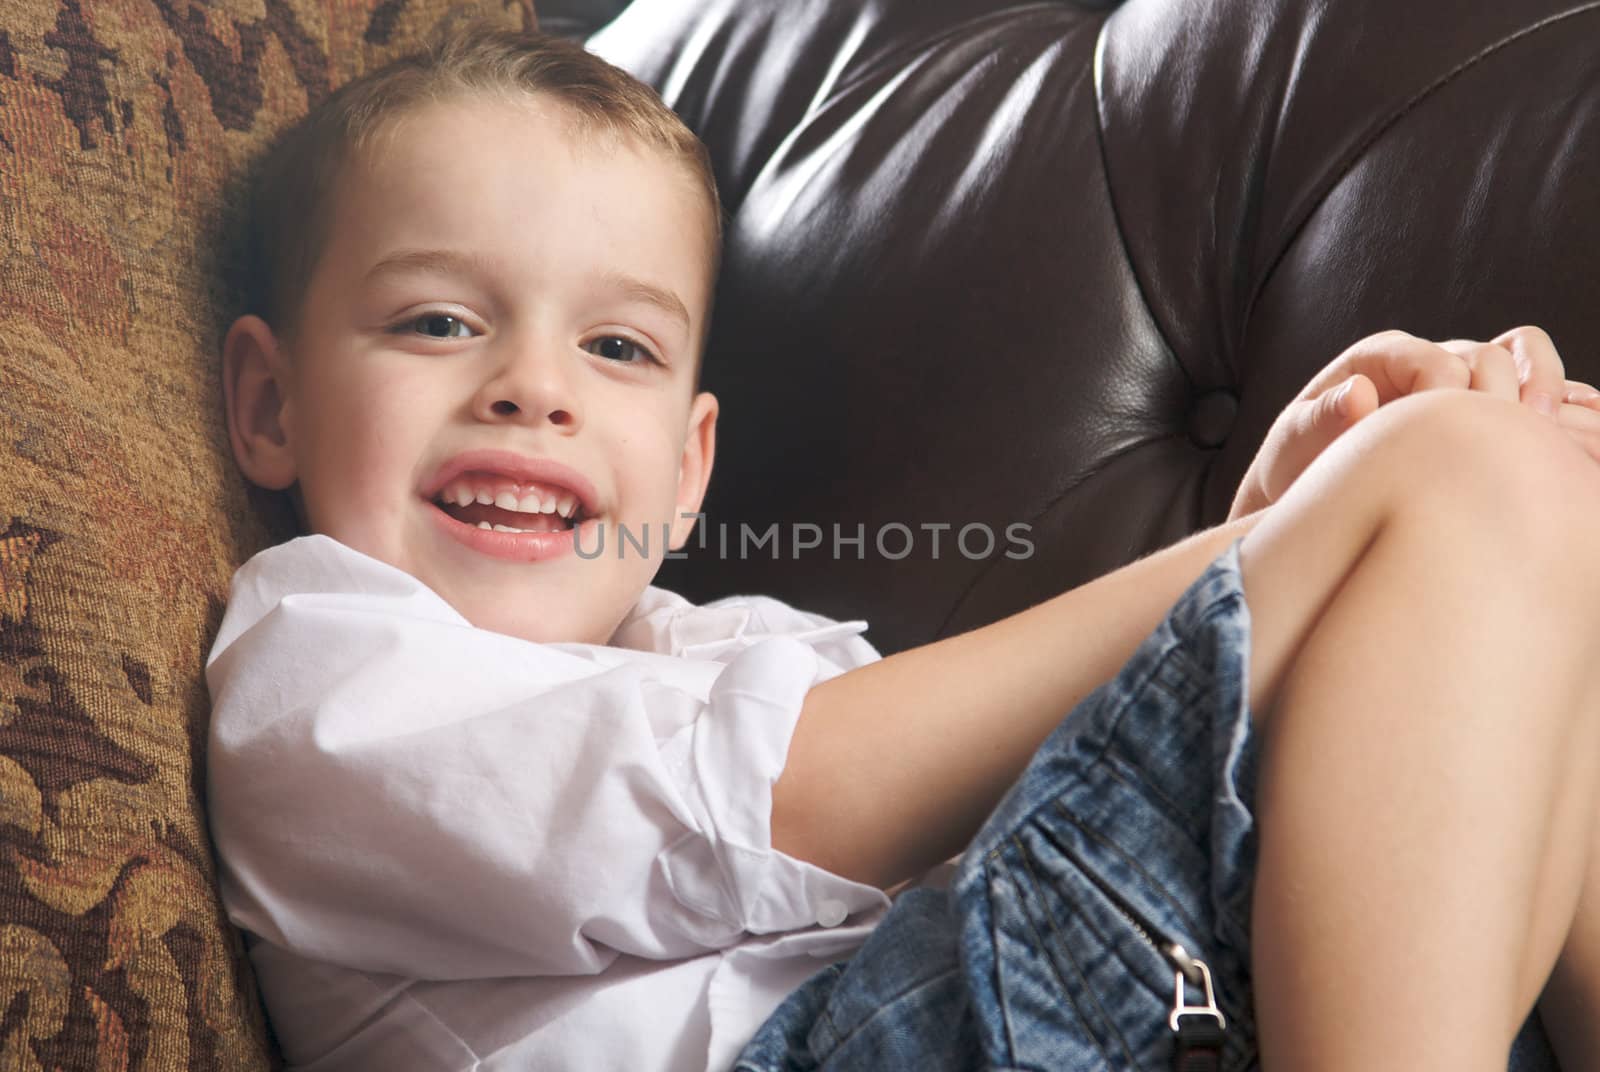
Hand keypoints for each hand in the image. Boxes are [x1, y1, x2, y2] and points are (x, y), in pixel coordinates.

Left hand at [1229, 326, 1591, 518]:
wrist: (1313, 494)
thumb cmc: (1300, 467)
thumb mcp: (1293, 443)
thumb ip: (1320, 418)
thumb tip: (1358, 394)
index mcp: (1382, 358)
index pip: (1435, 361)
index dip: (1449, 394)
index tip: (1449, 433)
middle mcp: (1429, 359)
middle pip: (1488, 354)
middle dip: (1504, 392)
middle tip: (1513, 434)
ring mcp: (1463, 379)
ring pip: (1524, 356)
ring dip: (1545, 388)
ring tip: (1547, 429)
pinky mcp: (1489, 404)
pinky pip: (1541, 385)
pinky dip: (1566, 399)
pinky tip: (1581, 421)